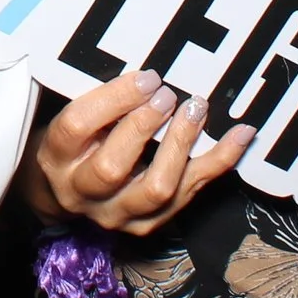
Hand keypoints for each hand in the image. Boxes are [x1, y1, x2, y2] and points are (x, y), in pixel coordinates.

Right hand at [18, 70, 254, 236]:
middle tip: (168, 96)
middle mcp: (81, 192)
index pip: (77, 127)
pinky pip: (191, 193)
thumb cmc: (76, 141)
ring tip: (196, 109)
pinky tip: (241, 135)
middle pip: (112, 167)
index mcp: (56, 156)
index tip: (146, 77)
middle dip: (144, 126)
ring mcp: (117, 214)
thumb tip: (148, 72)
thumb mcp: (74, 115)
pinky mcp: (148, 224)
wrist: (67, 193)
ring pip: (155, 189)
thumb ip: (102, 99)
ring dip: (180, 145)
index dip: (114, 99)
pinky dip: (220, 161)